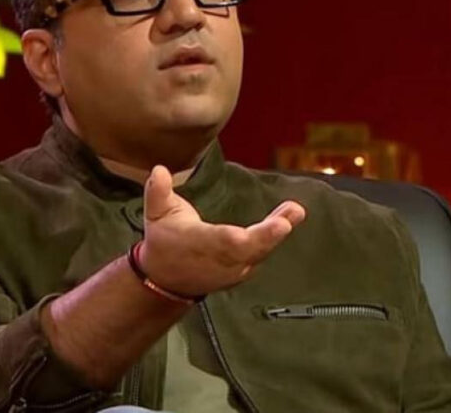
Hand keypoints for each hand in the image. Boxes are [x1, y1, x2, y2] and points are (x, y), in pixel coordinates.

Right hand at [137, 165, 305, 296]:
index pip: (226, 241)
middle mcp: (219, 259)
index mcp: (199, 243)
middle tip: (291, 214)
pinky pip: (261, 253)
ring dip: (277, 231)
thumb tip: (159, 170)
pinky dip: (274, 236)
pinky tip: (288, 217)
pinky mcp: (241, 270)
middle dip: (271, 234)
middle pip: (250, 249)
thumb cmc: (164, 242)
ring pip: (260, 251)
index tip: (274, 226)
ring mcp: (233, 268)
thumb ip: (158, 191)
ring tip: (294, 210)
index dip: (247, 236)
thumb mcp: (156, 213)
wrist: (165, 279)